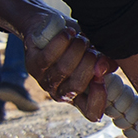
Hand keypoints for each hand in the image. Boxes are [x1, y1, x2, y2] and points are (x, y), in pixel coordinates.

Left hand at [0, 0, 111, 116]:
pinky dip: (62, 42)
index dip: (98, 98)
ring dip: (77, 49)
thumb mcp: (95, 53)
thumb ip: (105, 63)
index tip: (101, 76)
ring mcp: (44, 80)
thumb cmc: (76, 43)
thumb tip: (104, 67)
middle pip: (77, 86)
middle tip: (92, 47)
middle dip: (89, 63)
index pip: (91, 112)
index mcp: (78, 96)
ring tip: (81, 37)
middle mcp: (60, 92)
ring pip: (63, 70)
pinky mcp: (32, 65)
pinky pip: (48, 56)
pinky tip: (68, 33)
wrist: (48, 25)